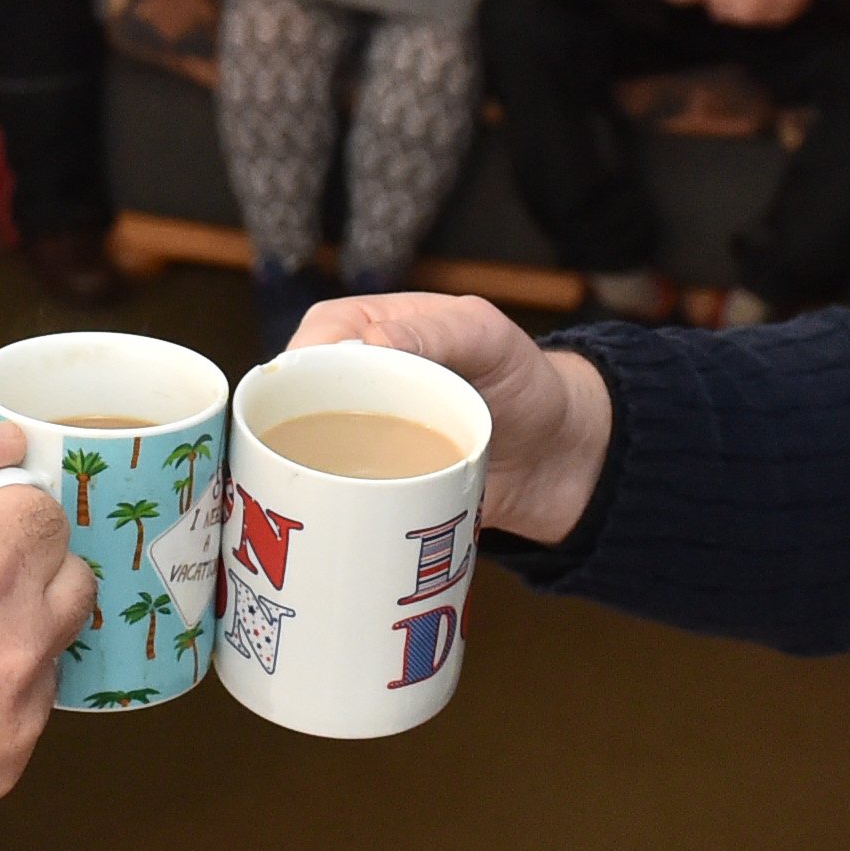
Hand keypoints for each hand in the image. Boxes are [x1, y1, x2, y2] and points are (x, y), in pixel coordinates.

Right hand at [289, 293, 615, 547]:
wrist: (563, 461)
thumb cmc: (527, 383)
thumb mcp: (491, 340)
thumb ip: (439, 332)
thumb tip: (373, 339)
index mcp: (373, 329)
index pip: (317, 338)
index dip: (302, 366)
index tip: (301, 400)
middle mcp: (357, 383)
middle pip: (297, 398)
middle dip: (286, 426)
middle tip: (295, 456)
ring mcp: (361, 437)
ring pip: (307, 449)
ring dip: (303, 471)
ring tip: (307, 493)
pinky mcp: (374, 486)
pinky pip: (337, 494)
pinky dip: (327, 505)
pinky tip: (322, 520)